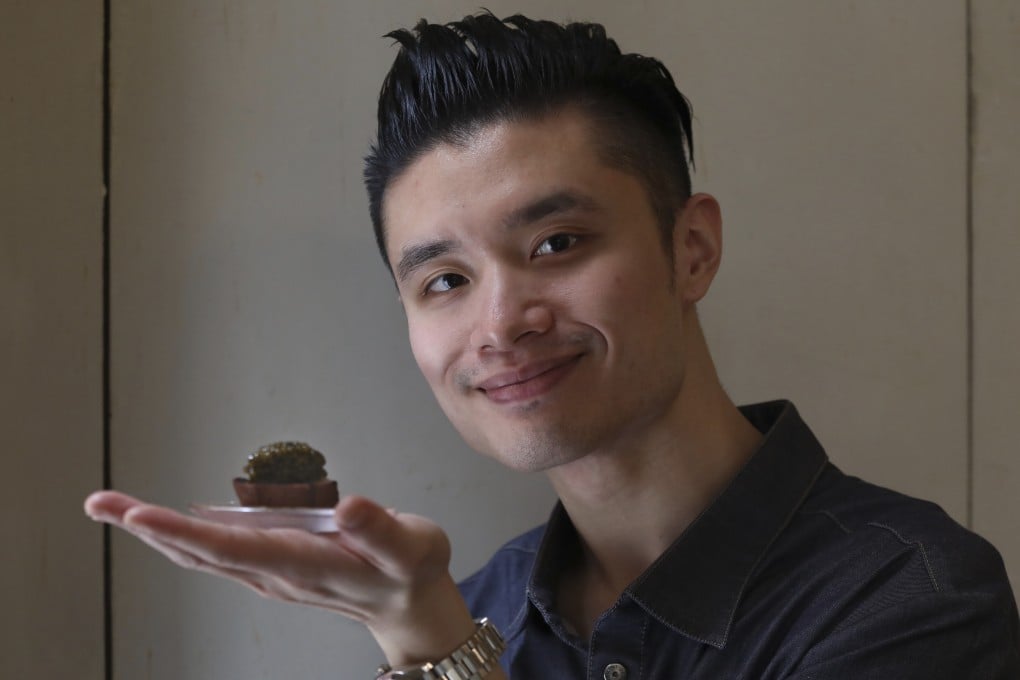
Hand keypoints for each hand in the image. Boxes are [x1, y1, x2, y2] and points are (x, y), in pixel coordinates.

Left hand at [84, 490, 479, 667]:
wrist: (410, 605)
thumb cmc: (410, 571)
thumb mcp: (411, 548)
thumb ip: (381, 530)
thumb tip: (347, 505)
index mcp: (304, 566)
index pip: (232, 549)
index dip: (182, 532)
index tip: (138, 514)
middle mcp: (276, 575)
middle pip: (199, 554)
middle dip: (147, 528)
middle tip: (100, 503)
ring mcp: (270, 574)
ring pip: (201, 555)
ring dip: (156, 532)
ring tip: (116, 508)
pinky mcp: (272, 567)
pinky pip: (216, 554)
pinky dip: (182, 536)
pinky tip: (166, 524)